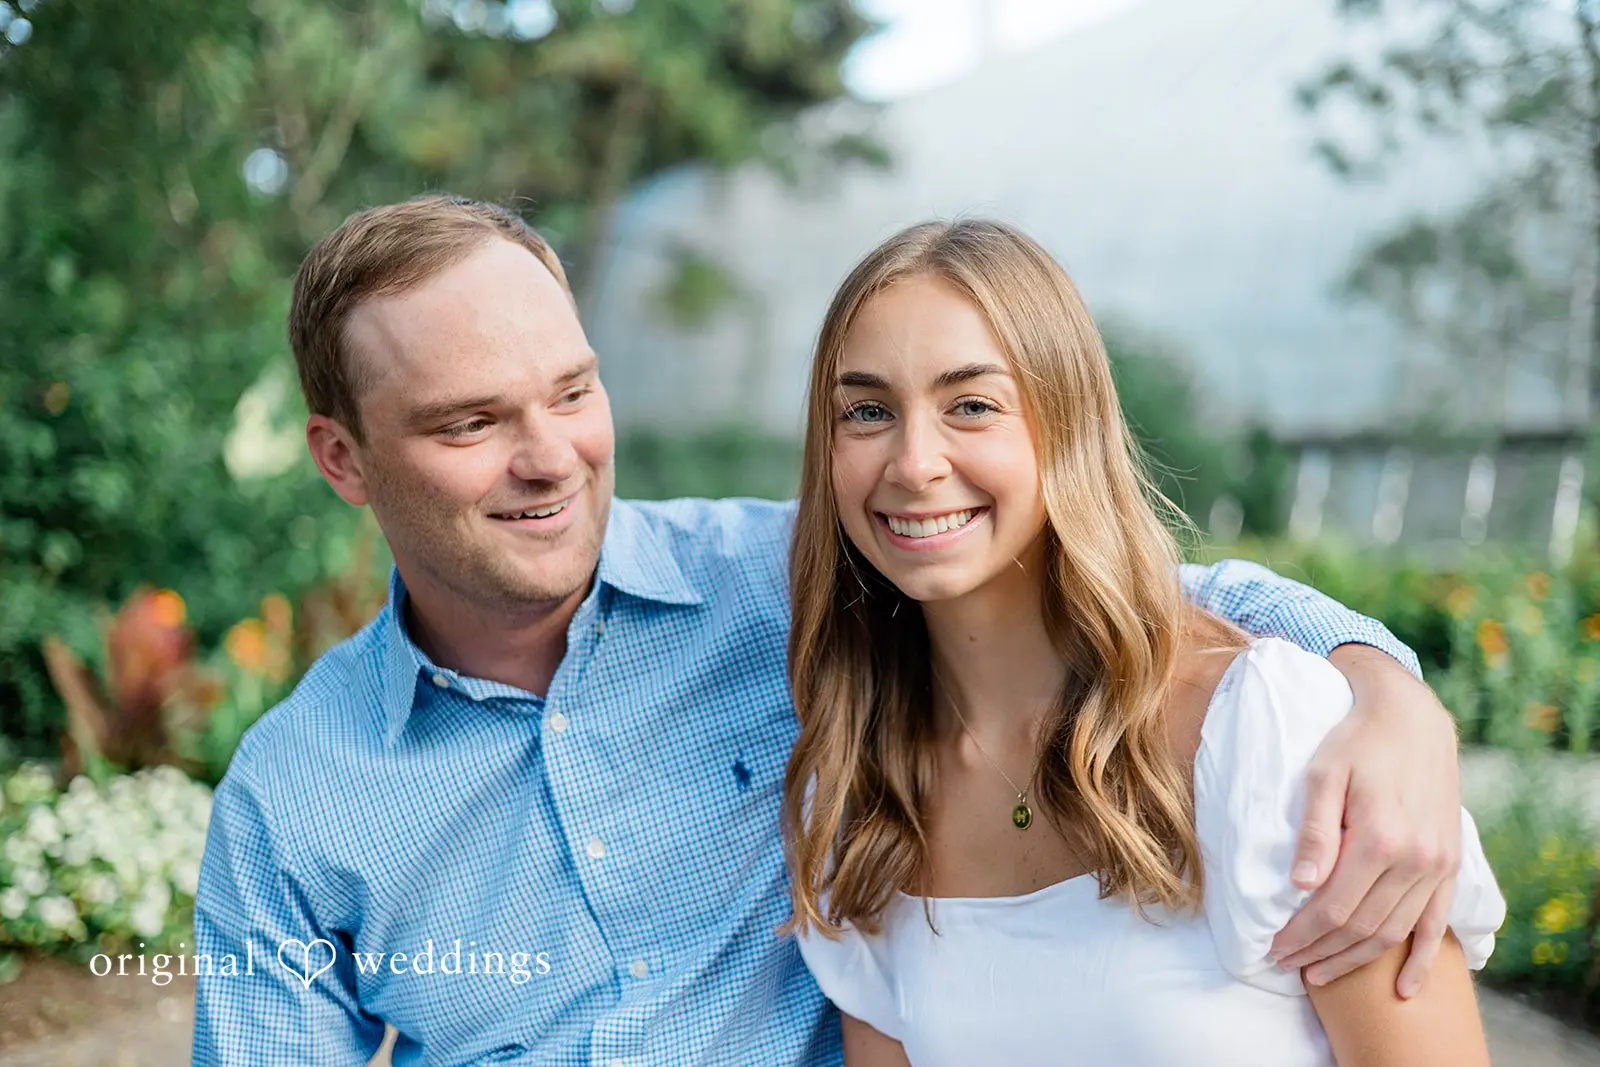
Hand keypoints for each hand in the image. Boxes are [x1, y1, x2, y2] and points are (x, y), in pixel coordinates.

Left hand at [1270, 644, 1460, 998]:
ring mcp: (1438, 865)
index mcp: (1380, 839)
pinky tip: (1402, 988)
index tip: (1273, 949)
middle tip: (1287, 967)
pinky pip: (1436, 924)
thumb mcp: (1323, 776)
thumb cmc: (1356, 743)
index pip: (1334, 908)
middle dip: (1321, 953)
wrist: (1412, 718)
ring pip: (1394, 932)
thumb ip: (1314, 831)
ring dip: (1356, 960)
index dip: (1301, 936)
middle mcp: (1416, 860)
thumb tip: (1300, 886)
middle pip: (1362, 927)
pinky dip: (1421, 960)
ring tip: (1321, 974)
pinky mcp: (1450, 865)